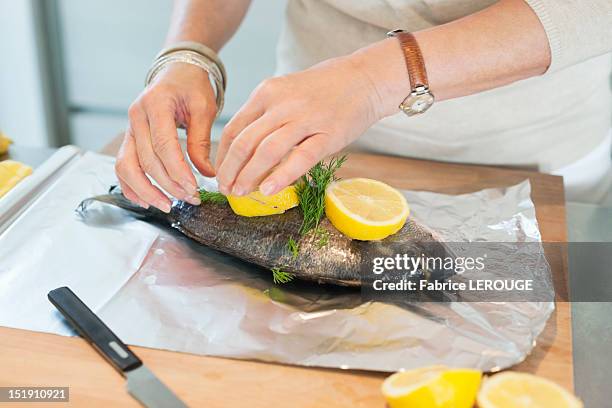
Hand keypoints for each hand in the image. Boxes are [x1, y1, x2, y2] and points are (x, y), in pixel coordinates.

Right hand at [115, 63, 216, 211]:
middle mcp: (137, 117)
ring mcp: (129, 128)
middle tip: (190, 198)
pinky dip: (131, 186)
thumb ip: (202, 141)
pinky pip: (122, 166)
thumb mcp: (204, 107)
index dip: (178, 171)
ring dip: (145, 190)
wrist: (176, 72)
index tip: (194, 188)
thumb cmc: (191, 87)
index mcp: (156, 104)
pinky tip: (146, 200)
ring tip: (166, 205)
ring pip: (126, 166)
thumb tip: (207, 173)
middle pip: (146, 160)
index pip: (163, 145)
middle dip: (168, 184)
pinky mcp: (129, 139)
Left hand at [214, 53, 387, 196]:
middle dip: (231, 170)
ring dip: (249, 176)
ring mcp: (305, 119)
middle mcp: (282, 104)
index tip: (220, 174)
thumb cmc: (325, 89)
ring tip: (241, 193)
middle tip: (226, 189)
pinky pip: (300, 158)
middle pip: (245, 142)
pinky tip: (268, 190)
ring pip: (267, 151)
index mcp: (267, 92)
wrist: (366, 79)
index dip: (223, 156)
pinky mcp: (328, 134)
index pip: (235, 129)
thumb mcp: (287, 91)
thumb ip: (266, 115)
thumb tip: (245, 151)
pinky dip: (281, 176)